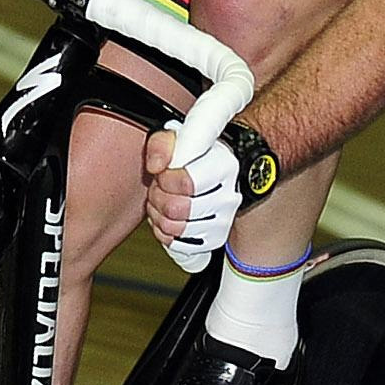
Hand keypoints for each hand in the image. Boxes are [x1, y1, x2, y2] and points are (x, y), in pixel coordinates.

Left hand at [144, 131, 243, 272]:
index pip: (186, 182)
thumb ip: (162, 144)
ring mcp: (224, 220)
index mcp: (223, 166)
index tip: (163, 172)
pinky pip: (179, 246)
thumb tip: (156, 166)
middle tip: (158, 187)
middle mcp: (228, 196)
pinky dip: (164, 234)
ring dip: (158, 216)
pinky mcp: (216, 239)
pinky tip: (167, 218)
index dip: (165, 179)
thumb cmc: (195, 156)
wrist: (218, 176)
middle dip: (157, 197)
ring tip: (161, 202)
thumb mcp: (177, 138)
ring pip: (176, 229)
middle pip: (176, 209)